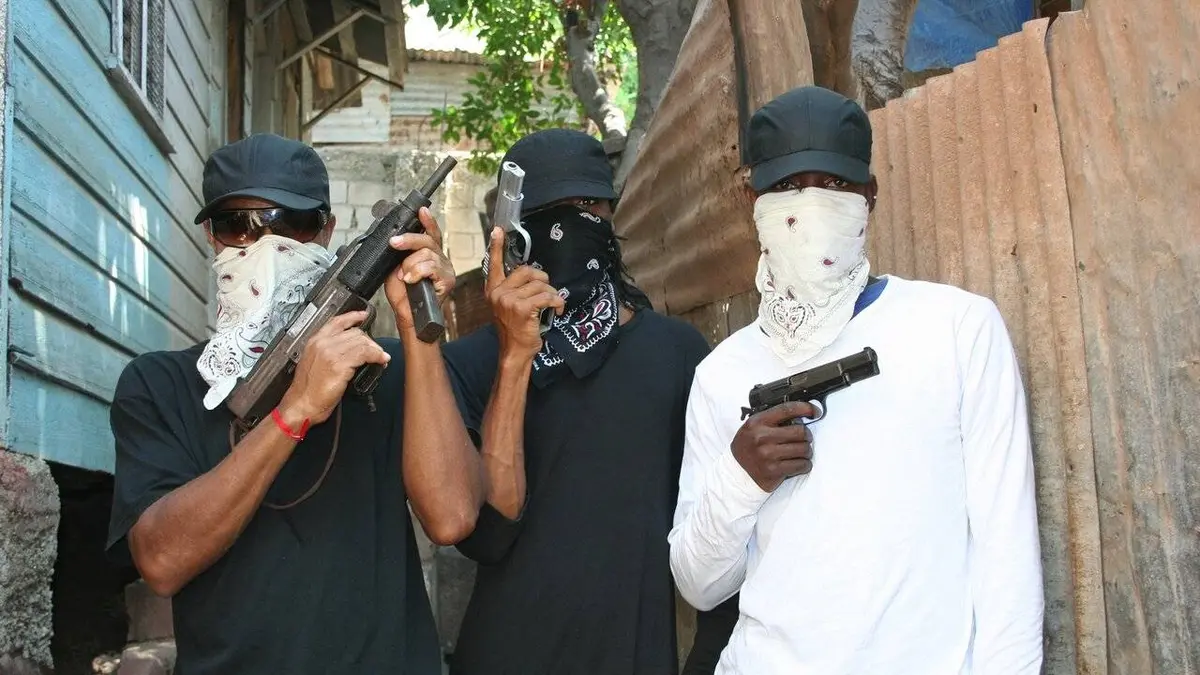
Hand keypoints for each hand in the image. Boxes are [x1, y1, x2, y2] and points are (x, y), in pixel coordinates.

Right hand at [278, 311, 390, 424]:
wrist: (301, 405)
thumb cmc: (307, 390)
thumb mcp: (314, 363)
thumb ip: (328, 352)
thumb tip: (347, 349)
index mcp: (315, 342)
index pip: (336, 322)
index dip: (353, 316)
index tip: (363, 315)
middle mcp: (322, 344)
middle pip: (354, 333)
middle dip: (369, 341)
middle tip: (376, 351)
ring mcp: (331, 353)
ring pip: (361, 342)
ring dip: (375, 350)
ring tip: (381, 358)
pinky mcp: (339, 365)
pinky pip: (364, 354)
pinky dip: (376, 356)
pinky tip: (381, 361)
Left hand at [385, 207, 456, 331]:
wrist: (408, 316)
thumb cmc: (403, 296)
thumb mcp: (395, 268)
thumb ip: (399, 255)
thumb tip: (396, 240)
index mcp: (429, 255)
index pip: (431, 234)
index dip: (427, 221)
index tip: (421, 210)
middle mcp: (440, 259)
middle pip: (427, 240)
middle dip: (408, 240)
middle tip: (394, 243)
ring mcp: (446, 269)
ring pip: (427, 254)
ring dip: (410, 265)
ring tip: (405, 277)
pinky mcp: (448, 281)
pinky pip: (431, 267)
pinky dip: (417, 272)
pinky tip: (412, 280)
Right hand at [485, 226, 564, 361]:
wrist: (515, 351)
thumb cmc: (516, 329)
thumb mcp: (509, 306)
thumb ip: (514, 290)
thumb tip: (533, 275)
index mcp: (493, 290)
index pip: (494, 264)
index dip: (496, 246)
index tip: (498, 230)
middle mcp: (498, 293)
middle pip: (528, 271)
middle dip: (543, 280)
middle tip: (548, 292)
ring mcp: (508, 300)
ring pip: (541, 285)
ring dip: (552, 294)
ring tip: (553, 305)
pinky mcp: (522, 308)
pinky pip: (547, 296)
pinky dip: (557, 302)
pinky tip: (558, 310)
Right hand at [730, 401, 816, 491]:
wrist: (736, 472)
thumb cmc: (748, 448)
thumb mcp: (753, 428)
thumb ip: (772, 420)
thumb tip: (799, 416)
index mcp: (757, 423)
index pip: (787, 410)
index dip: (806, 408)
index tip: (815, 411)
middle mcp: (762, 437)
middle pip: (800, 431)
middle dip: (807, 435)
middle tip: (805, 438)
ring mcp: (768, 455)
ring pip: (804, 449)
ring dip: (807, 451)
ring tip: (801, 452)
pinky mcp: (774, 471)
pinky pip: (801, 465)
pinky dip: (805, 464)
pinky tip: (799, 463)